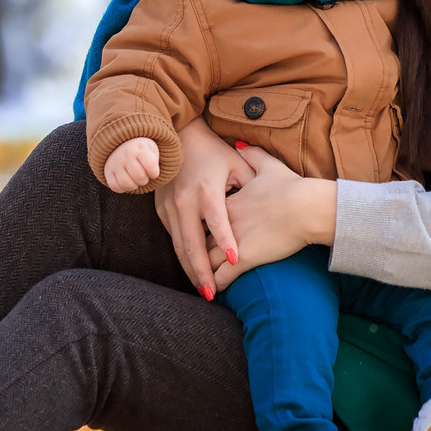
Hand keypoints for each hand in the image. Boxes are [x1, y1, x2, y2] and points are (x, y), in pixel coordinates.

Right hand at [103, 138, 160, 192]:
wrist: (121, 143)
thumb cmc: (141, 150)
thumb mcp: (151, 149)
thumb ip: (154, 162)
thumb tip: (152, 176)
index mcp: (139, 148)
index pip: (150, 164)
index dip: (154, 173)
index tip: (153, 172)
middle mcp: (126, 155)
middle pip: (139, 177)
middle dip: (145, 180)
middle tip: (143, 175)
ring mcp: (115, 163)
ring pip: (126, 184)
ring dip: (134, 185)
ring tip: (135, 179)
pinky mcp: (108, 171)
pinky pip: (115, 187)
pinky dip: (123, 188)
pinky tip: (127, 181)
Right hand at [153, 118, 252, 299]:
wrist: (178, 137)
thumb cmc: (213, 152)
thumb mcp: (236, 163)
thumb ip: (250, 184)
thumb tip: (268, 205)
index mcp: (206, 189)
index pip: (216, 220)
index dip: (225, 240)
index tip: (234, 259)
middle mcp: (185, 200)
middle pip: (191, 243)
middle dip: (201, 271)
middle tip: (212, 293)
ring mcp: (170, 207)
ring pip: (179, 245)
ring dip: (190, 269)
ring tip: (203, 290)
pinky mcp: (162, 210)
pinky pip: (173, 238)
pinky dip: (183, 256)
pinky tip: (193, 271)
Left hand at [206, 145, 337, 291]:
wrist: (308, 206)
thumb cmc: (293, 187)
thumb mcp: (268, 165)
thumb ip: (251, 154)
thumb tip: (240, 145)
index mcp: (227, 200)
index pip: (202, 217)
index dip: (198, 227)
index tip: (197, 234)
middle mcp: (224, 221)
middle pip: (197, 239)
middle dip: (193, 253)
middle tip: (191, 263)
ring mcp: (232, 240)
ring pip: (205, 261)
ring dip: (201, 272)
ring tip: (200, 282)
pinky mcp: (244, 257)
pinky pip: (222, 276)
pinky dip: (216, 285)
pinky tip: (214, 291)